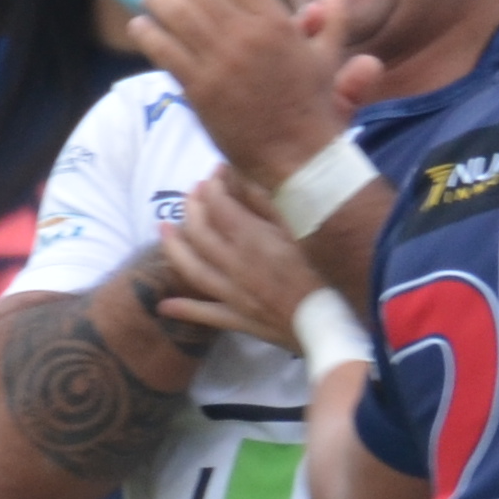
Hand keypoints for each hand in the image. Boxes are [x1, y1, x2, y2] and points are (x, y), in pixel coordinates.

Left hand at [131, 0, 357, 183]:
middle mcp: (246, 36)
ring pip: (176, 15)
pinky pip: (164, 50)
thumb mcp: (327, 59)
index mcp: (277, 23)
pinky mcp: (199, 88)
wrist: (297, 157)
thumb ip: (332, 21)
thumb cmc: (313, 107)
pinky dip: (147, 33)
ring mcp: (220, 62)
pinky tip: (141, 26)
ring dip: (158, 0)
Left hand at [156, 169, 329, 350]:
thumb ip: (271, 204)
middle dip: (193, 207)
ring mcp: (233, 294)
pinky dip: (185, 309)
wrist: (334, 325)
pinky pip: (206, 314)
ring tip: (163, 228)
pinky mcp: (239, 319)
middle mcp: (235, 265)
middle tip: (193, 192)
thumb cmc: (329, 274)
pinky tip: (164, 306)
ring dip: (174, 246)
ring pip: (192, 268)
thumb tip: (245, 179)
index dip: (214, 184)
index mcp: (253, 239)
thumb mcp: (303, 230)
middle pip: (201, 232)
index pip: (220, 205)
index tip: (216, 172)